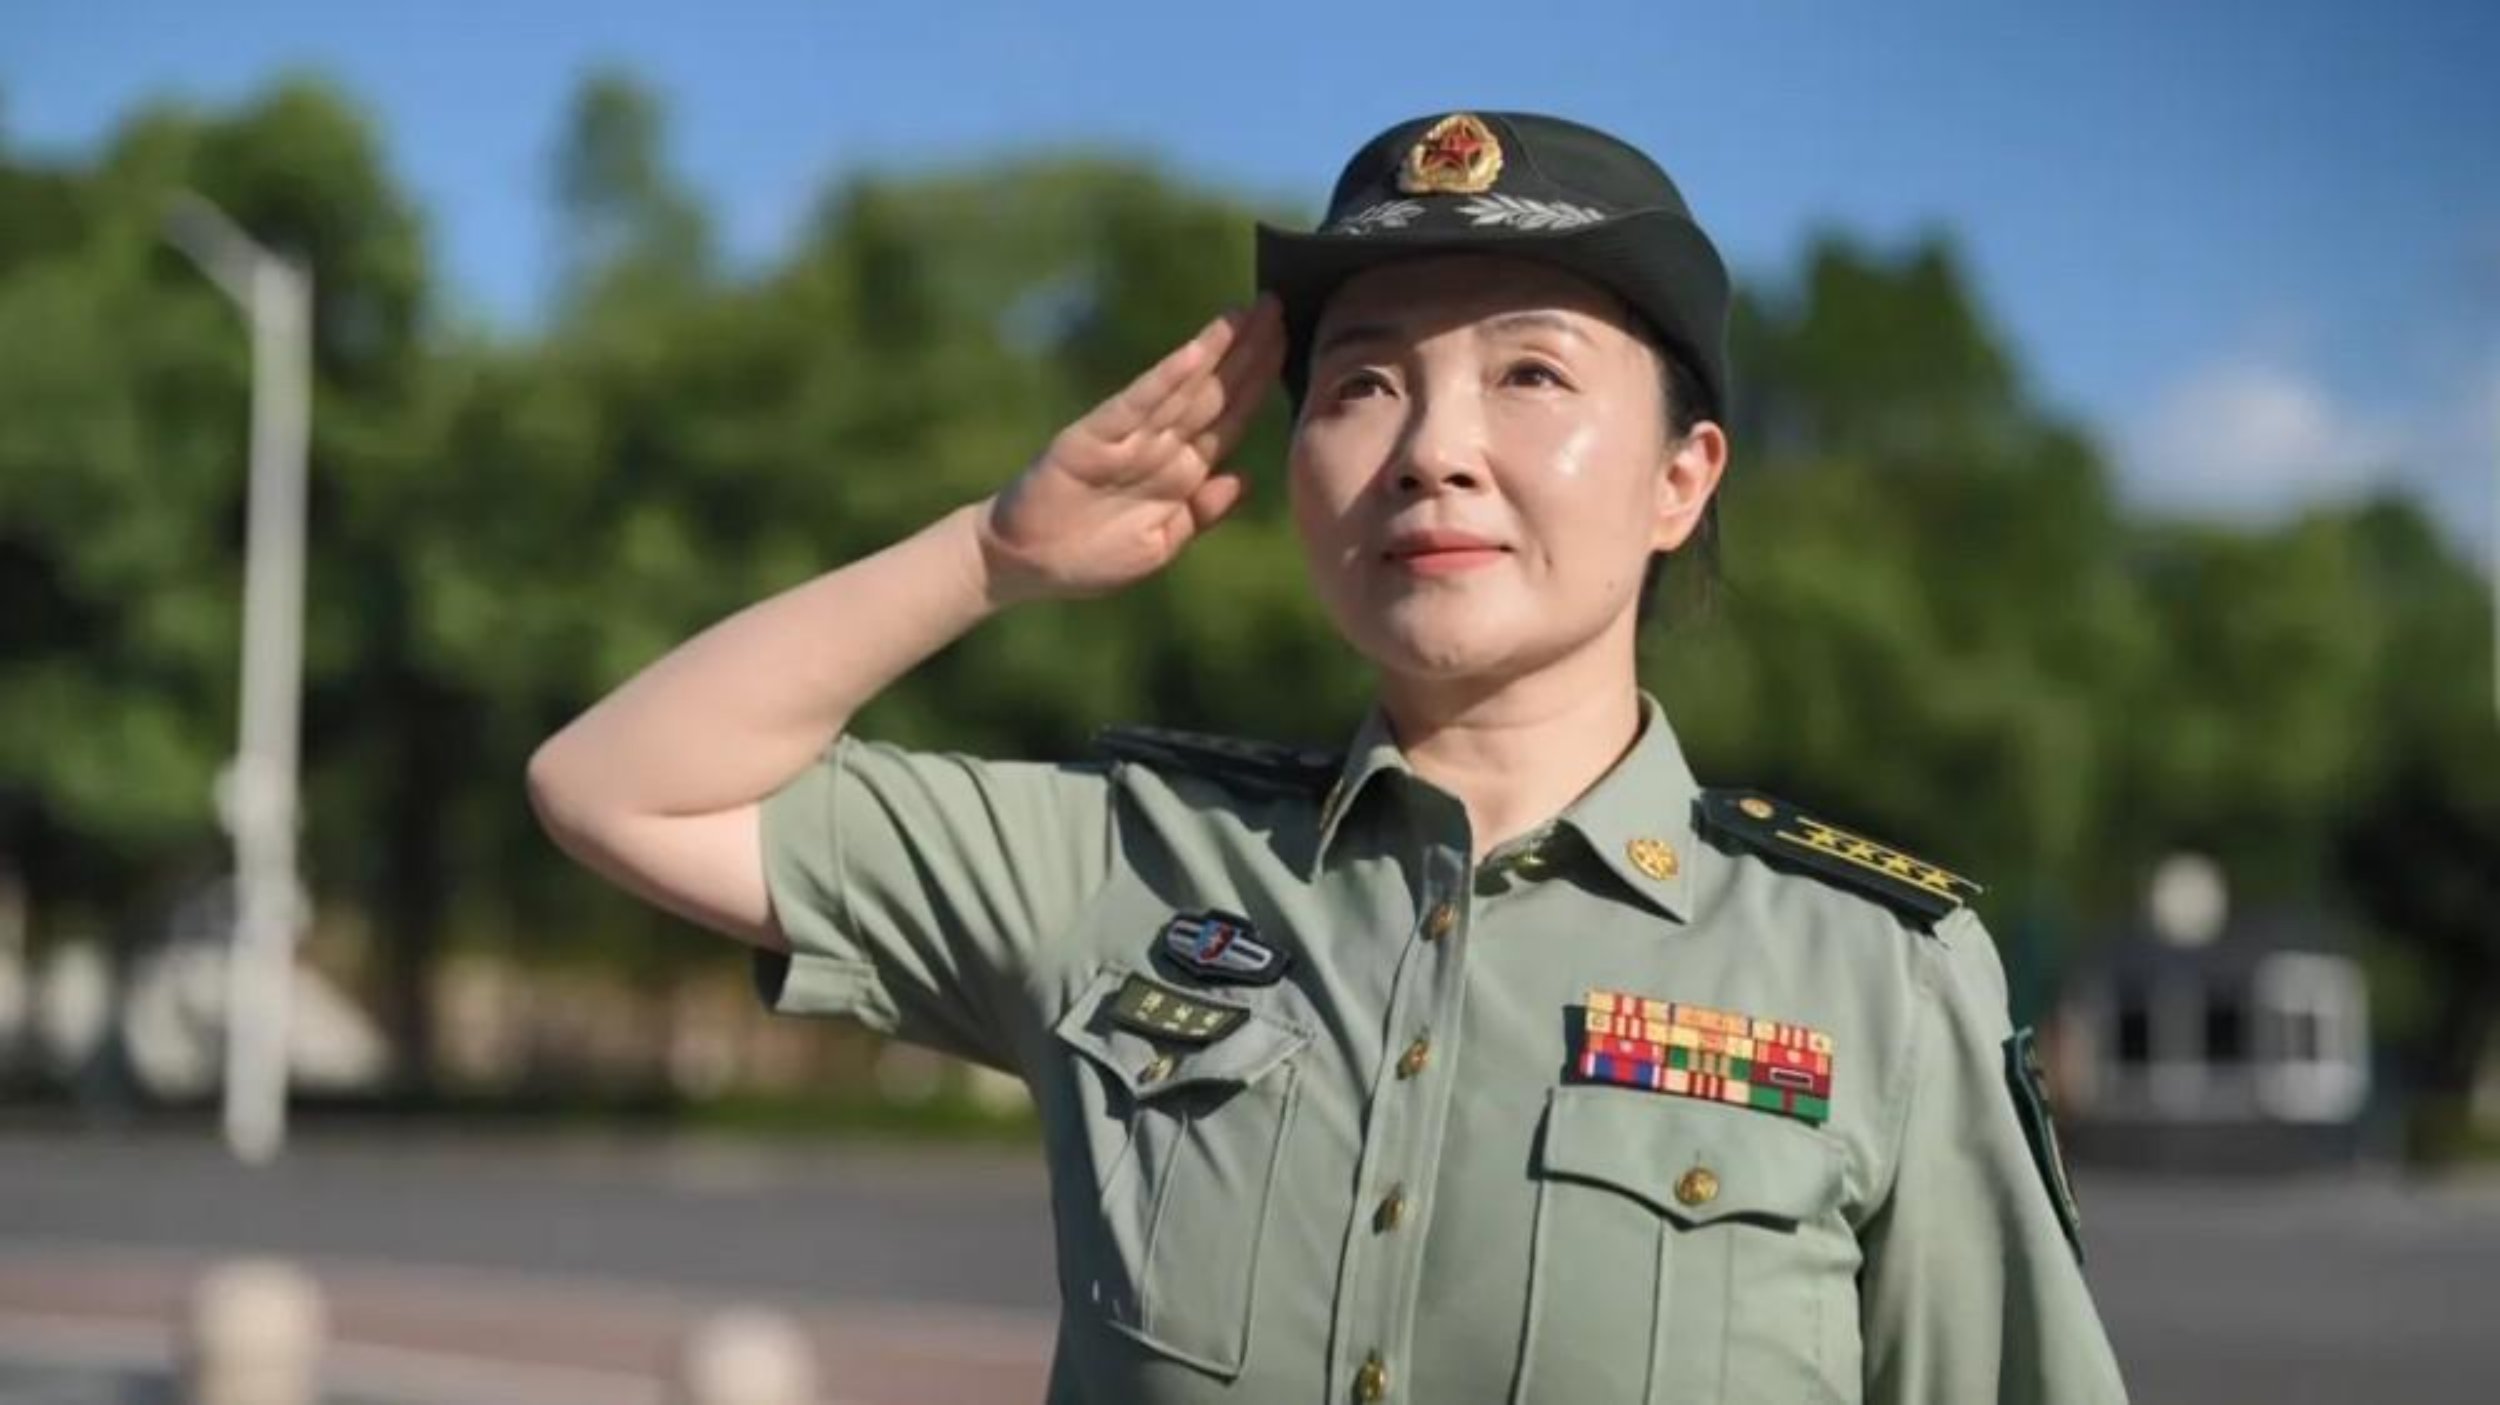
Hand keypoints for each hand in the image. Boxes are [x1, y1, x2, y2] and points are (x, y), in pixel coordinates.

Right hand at [977, 297, 1283, 602]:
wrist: (1023, 567)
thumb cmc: (1091, 559)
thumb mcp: (1160, 545)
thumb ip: (1201, 513)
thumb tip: (1244, 478)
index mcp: (1181, 473)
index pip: (1230, 418)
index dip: (1259, 382)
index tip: (1288, 345)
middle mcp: (1158, 447)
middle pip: (1213, 392)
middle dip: (1247, 351)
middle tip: (1277, 305)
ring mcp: (1126, 439)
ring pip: (1181, 389)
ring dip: (1214, 350)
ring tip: (1245, 313)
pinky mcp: (1091, 438)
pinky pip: (1135, 405)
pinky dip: (1164, 380)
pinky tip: (1193, 354)